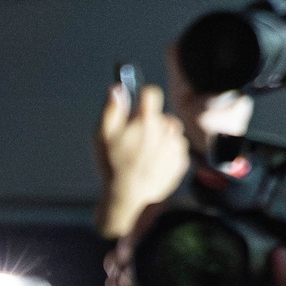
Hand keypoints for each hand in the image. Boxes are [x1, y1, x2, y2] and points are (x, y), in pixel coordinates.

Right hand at [97, 84, 189, 238]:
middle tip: (134, 140)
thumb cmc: (113, 165)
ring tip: (144, 154)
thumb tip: (117, 89)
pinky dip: (166, 153)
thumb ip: (111, 109)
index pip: (151, 93)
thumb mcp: (102, 136)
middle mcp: (166, 129)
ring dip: (160, 137)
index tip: (137, 106)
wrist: (129, 196)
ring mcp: (176, 145)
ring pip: (171, 132)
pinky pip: (176, 148)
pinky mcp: (182, 160)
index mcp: (146, 120)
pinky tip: (152, 164)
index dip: (143, 97)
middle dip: (149, 123)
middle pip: (161, 115)